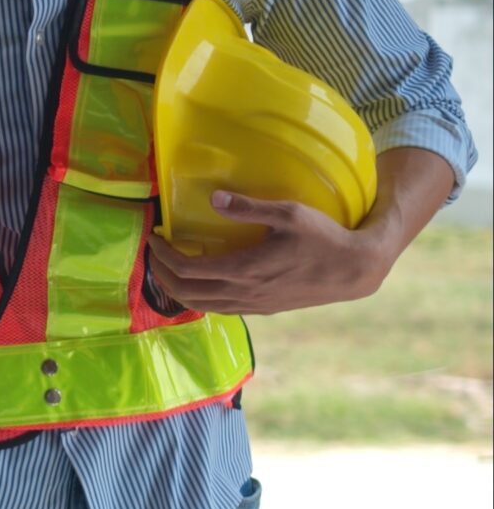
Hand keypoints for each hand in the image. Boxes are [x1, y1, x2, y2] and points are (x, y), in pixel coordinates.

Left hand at [147, 190, 389, 315]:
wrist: (354, 270)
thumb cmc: (324, 237)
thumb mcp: (288, 213)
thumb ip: (248, 207)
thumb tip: (214, 198)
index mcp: (244, 269)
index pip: (187, 269)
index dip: (164, 256)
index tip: (155, 238)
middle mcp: (244, 292)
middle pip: (186, 292)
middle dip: (162, 274)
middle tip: (154, 254)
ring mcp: (253, 305)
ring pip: (201, 306)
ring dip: (177, 290)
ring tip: (168, 269)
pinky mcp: (263, 310)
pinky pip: (220, 309)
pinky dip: (199, 298)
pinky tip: (200, 283)